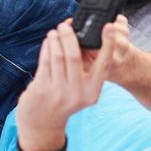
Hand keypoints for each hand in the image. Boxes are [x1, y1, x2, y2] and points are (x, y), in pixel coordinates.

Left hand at [15, 18, 119, 149]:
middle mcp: (77, 93)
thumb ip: (85, 71)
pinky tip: (48, 42)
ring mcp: (58, 92)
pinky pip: (45, 62)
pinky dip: (47, 48)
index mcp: (92, 93)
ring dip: (56, 40)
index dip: (108, 44)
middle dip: (69, 36)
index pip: (104, 64)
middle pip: (74, 56)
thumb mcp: (81, 92)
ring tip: (56, 31)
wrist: (43, 125)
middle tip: (66, 25)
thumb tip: (81, 39)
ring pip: (57, 56)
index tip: (108, 26)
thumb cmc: (64, 102)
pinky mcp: (41, 89)